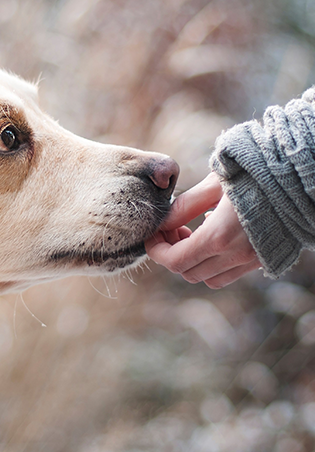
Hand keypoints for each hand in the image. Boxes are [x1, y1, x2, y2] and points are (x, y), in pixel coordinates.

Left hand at [145, 172, 260, 288]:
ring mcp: (252, 261)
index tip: (152, 234)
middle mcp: (236, 256)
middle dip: (171, 253)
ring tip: (191, 233)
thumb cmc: (255, 173)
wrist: (300, 177)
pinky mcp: (263, 259)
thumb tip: (162, 222)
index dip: (156, 250)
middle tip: (172, 229)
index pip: (174, 261)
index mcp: (219, 237)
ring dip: (192, 261)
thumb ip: (185, 206)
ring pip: (208, 278)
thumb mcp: (214, 184)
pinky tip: (214, 235)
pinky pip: (229, 274)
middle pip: (187, 272)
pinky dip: (213, 263)